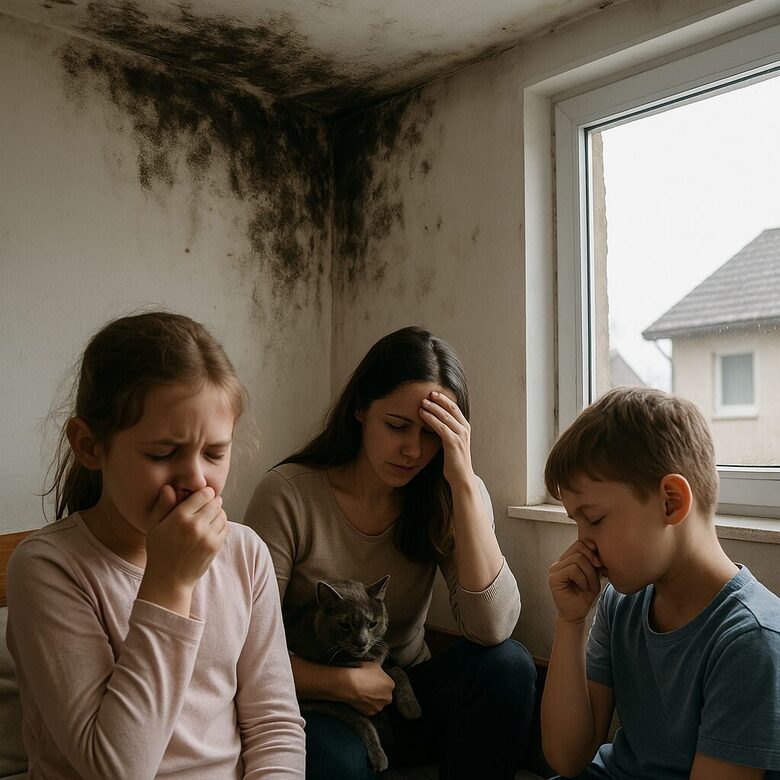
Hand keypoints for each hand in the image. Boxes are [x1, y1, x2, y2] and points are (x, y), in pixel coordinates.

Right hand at [141, 486, 227, 608]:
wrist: (170, 580)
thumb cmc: (160, 551)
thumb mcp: (155, 526)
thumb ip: (163, 505)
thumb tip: (169, 487)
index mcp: (179, 517)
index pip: (203, 494)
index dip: (205, 493)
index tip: (203, 495)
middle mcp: (195, 525)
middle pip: (214, 502)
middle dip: (212, 502)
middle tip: (208, 505)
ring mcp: (207, 536)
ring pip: (222, 514)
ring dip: (218, 513)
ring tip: (209, 517)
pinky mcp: (215, 546)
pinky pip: (225, 527)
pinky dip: (221, 524)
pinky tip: (212, 527)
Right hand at [342, 662, 394, 715]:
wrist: (349, 684)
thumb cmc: (362, 672)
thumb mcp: (374, 664)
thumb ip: (380, 669)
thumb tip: (379, 669)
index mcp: (390, 684)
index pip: (388, 684)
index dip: (380, 682)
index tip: (373, 680)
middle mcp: (388, 697)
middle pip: (385, 695)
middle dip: (379, 692)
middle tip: (369, 687)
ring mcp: (379, 706)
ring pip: (378, 702)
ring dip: (373, 699)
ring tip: (363, 693)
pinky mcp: (371, 713)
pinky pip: (370, 708)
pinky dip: (367, 705)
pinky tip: (361, 698)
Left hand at [419, 391, 472, 487]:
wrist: (461, 477)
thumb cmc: (454, 460)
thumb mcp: (452, 442)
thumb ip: (447, 430)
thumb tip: (435, 421)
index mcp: (464, 427)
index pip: (455, 408)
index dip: (444, 399)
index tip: (433, 393)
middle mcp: (464, 429)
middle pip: (451, 408)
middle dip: (439, 399)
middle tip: (427, 393)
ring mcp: (460, 436)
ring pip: (445, 416)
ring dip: (433, 407)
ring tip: (422, 402)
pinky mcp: (453, 443)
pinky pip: (441, 427)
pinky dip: (431, 419)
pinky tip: (422, 414)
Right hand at [548, 540, 603, 623]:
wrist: (576, 614)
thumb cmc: (585, 595)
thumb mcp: (593, 575)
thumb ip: (593, 561)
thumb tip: (597, 548)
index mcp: (567, 559)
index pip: (581, 543)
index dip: (593, 550)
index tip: (600, 564)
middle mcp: (559, 562)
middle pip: (580, 548)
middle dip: (593, 562)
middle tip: (598, 575)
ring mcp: (554, 569)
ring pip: (578, 559)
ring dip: (589, 574)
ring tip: (589, 585)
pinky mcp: (554, 578)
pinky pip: (573, 570)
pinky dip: (582, 579)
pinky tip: (582, 588)